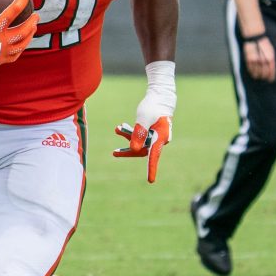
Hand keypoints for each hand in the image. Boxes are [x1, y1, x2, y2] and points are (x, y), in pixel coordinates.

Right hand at [0, 0, 38, 84]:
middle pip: (22, 32)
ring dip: (30, 34)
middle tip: (36, 14)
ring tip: (34, 26)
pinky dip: (22, 46)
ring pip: (22, 44)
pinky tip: (25, 41)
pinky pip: (17, 54)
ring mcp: (4, 54)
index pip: (9, 16)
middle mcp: (1, 44)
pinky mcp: (3, 61)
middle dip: (31, 22)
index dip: (17, 6)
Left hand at [112, 61, 174, 183]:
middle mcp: (160, 139)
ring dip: (128, 137)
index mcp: (161, 137)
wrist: (161, 95)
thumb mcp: (143, 118)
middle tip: (114, 153)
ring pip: (140, 142)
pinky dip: (131, 132)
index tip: (150, 180)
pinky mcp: (152, 131)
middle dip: (128, 150)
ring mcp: (156, 136)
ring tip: (116, 129)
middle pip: (143, 150)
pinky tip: (121, 127)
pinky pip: (140, 136)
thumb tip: (134, 149)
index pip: (154, 156)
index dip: (151, 168)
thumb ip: (139, 133)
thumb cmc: (153, 105)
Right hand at [243, 35, 275, 81]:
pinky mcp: (249, 60)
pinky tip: (253, 74)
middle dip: (264, 77)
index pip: (271, 71)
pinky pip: (251, 69)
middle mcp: (263, 60)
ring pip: (257, 73)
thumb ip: (271, 60)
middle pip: (264, 73)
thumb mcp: (271, 51)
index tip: (270, 80)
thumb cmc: (264, 44)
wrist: (255, 37)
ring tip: (259, 77)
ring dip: (258, 76)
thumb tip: (271, 69)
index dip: (271, 77)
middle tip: (264, 79)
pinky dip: (252, 73)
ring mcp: (256, 61)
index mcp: (270, 58)